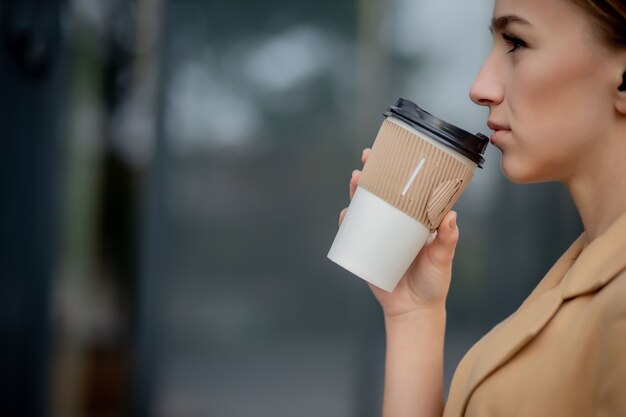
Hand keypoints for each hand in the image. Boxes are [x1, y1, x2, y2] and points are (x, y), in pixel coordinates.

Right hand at [339, 149, 458, 318]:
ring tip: (357, 179)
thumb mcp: (442, 259)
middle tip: (368, 157)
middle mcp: (397, 222)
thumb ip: (447, 239)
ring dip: (358, 191)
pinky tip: (346, 213)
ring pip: (365, 207)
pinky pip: (353, 231)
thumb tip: (451, 216)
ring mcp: (380, 234)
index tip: (396, 152)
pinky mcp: (366, 249)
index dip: (400, 170)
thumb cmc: (433, 282)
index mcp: (416, 219)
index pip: (407, 189)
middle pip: (381, 192)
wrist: (413, 310)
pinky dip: (347, 220)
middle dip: (373, 172)